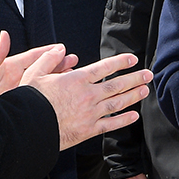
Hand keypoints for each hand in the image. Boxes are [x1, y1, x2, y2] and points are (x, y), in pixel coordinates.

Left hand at [0, 33, 78, 102]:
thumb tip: (4, 35)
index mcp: (8, 68)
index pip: (32, 57)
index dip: (47, 52)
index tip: (62, 47)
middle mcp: (15, 79)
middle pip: (41, 70)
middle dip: (58, 64)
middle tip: (74, 61)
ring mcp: (17, 92)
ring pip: (41, 84)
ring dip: (55, 80)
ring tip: (72, 76)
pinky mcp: (16, 104)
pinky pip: (34, 99)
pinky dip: (46, 97)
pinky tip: (57, 97)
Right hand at [30, 53, 150, 150]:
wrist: (30, 129)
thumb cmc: (31, 101)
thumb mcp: (35, 74)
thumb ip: (49, 59)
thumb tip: (60, 48)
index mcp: (77, 80)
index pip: (104, 68)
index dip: (120, 62)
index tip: (132, 60)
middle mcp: (88, 95)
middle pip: (117, 85)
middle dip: (134, 79)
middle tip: (148, 75)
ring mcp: (90, 114)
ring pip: (117, 103)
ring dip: (133, 96)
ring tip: (144, 90)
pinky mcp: (89, 130)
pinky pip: (111, 124)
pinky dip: (124, 120)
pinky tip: (134, 116)